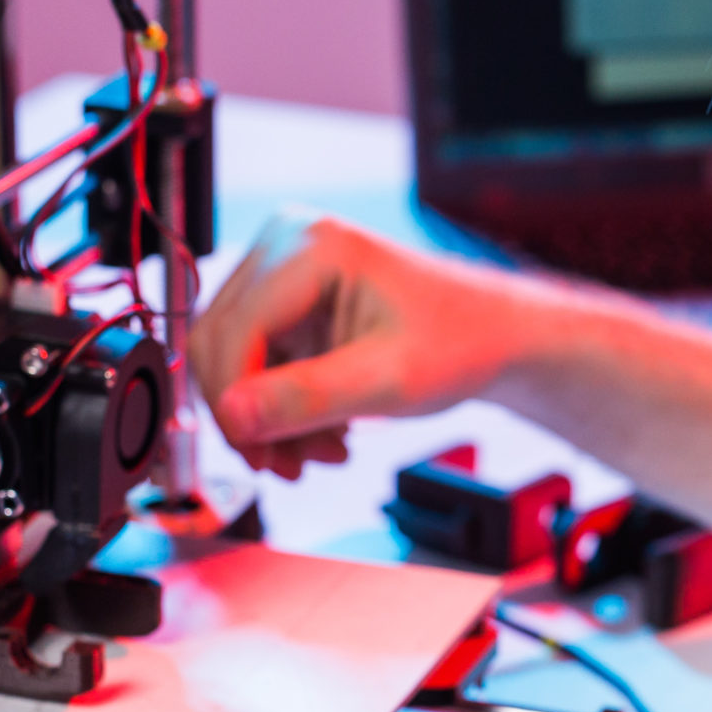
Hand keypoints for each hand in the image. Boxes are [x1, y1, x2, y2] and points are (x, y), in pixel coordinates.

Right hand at [189, 212, 553, 477]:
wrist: (491, 335)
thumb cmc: (459, 341)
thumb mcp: (388, 381)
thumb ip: (307, 398)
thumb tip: (231, 417)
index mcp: (311, 247)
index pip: (233, 332)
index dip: (234, 403)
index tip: (259, 456)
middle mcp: (287, 244)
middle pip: (220, 344)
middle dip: (249, 416)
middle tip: (287, 467)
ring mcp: (284, 271)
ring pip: (233, 360)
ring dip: (267, 420)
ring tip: (321, 453)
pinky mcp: (288, 302)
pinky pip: (256, 364)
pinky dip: (281, 409)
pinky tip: (324, 434)